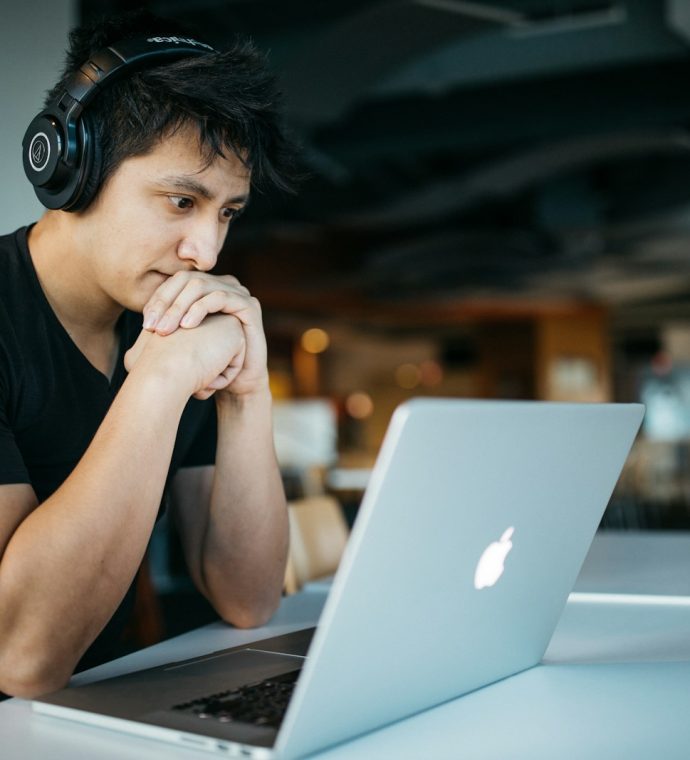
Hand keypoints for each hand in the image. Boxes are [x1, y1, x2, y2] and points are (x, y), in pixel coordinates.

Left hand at [142, 272, 267, 397]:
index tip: (145, 325)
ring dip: (179, 307)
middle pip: (186, 280)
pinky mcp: (249, 305)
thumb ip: (166, 327)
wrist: (236, 384)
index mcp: (206, 289)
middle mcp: (222, 286)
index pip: (175, 283)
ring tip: (166, 330)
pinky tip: (187, 326)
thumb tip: (141, 323)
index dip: (158, 300)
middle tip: (152, 328)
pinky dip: (200, 309)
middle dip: (166, 303)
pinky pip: (221, 297)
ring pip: (201, 286)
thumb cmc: (208, 364)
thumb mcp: (182, 343)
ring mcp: (238, 293)